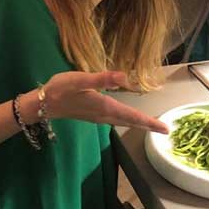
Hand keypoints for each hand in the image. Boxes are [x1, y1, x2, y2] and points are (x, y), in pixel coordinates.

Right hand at [43, 71, 167, 132]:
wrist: (43, 103)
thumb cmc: (60, 89)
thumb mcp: (80, 79)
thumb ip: (102, 79)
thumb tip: (124, 77)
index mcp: (105, 107)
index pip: (132, 116)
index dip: (149, 122)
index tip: (165, 129)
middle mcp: (104, 115)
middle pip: (131, 122)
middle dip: (148, 126)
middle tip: (164, 131)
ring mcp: (98, 117)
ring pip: (123, 122)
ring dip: (138, 124)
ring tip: (151, 125)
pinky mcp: (93, 115)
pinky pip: (116, 120)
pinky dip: (127, 120)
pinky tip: (128, 117)